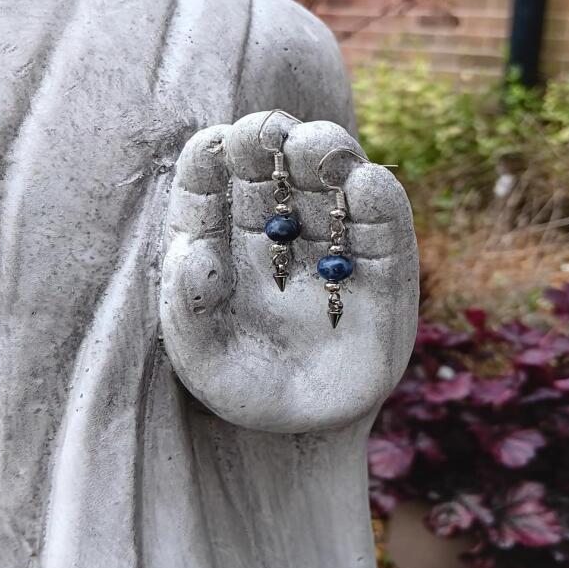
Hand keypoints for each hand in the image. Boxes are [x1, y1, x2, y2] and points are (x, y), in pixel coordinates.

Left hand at [159, 112, 418, 432]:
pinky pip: (383, 225)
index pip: (211, 184)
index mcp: (223, 242)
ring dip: (327, 154)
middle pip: (272, 169)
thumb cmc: (243, 392)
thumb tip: (193, 251)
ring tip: (318, 149)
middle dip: (271, 140)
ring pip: (330, 181)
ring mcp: (330, 245)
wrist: (305, 434)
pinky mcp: (383, 269)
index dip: (211, 158)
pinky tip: (366, 183)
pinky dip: (377, 199)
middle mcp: (276, 234)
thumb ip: (185, 307)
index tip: (215, 145)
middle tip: (272, 133)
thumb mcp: (199, 360)